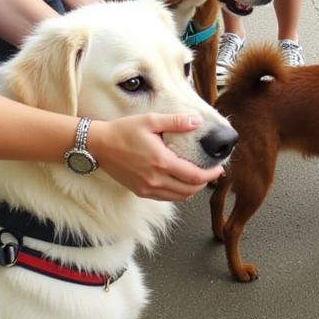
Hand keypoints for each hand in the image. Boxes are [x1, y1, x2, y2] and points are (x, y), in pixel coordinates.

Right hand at [93, 114, 223, 199]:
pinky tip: (181, 182)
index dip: (210, 175)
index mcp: (161, 162)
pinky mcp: (140, 192)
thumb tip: (197, 121)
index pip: (194, 177)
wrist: (99, 146)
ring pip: (178, 197)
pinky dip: (178, 193)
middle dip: (204, 183)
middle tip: (213, 173)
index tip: (220, 169)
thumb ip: (176, 122)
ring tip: (200, 178)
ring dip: (192, 190)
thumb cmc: (123, 131)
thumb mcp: (151, 121)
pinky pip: (166, 198)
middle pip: (189, 190)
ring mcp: (147, 189)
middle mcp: (155, 180)